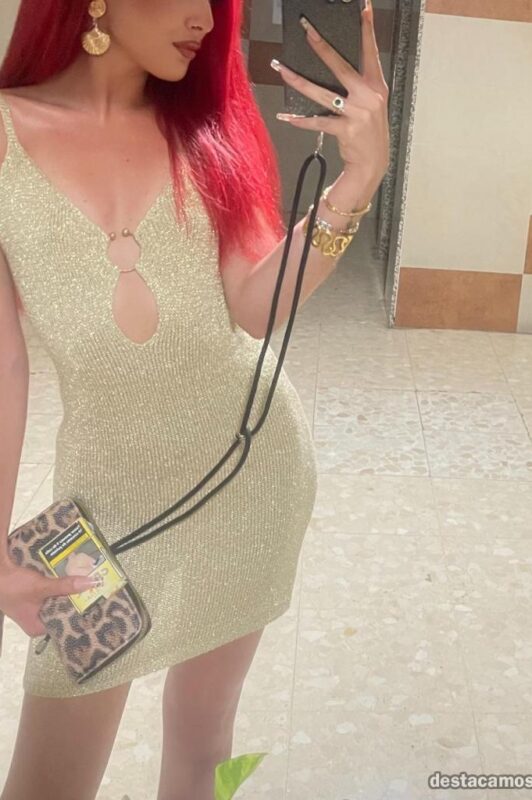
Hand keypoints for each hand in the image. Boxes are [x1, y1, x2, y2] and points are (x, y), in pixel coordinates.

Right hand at [0, 558, 98, 637]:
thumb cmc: (12, 586)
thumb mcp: (40, 587)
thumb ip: (64, 586)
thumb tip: (90, 584)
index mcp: (37, 627)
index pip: (65, 626)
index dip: (81, 615)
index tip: (97, 606)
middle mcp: (37, 619)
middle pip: (63, 611)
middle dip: (77, 600)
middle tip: (97, 592)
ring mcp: (35, 606)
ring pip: (58, 600)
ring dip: (70, 590)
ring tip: (90, 583)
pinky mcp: (35, 594)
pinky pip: (53, 591)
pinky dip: (61, 584)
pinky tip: (75, 576)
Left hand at [273, 1, 389, 186]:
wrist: (372, 164)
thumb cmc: (368, 132)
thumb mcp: (372, 105)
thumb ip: (359, 86)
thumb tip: (333, 67)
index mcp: (376, 86)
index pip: (370, 52)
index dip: (367, 29)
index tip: (363, 8)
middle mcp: (368, 96)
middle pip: (340, 66)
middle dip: (321, 47)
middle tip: (307, 31)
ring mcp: (357, 113)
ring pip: (321, 93)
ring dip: (298, 81)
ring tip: (282, 70)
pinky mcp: (345, 130)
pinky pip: (317, 121)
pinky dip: (300, 119)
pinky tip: (286, 116)